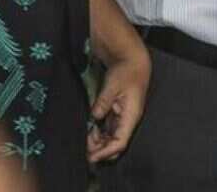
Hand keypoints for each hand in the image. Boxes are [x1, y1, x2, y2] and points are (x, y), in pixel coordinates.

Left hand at [87, 44, 150, 162]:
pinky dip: (99, 133)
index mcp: (131, 115)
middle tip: (84, 149)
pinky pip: (108, 129)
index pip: (120, 142)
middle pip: (116, 144)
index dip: (106, 152)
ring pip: (111, 138)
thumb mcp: (113, 84)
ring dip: (98, 142)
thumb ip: (103, 102)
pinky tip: (90, 131)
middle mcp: (128, 120)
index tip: (91, 157)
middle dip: (101, 150)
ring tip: (85, 139)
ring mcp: (123, 117)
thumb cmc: (127, 71)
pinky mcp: (117, 113)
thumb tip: (95, 116)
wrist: (132, 60)